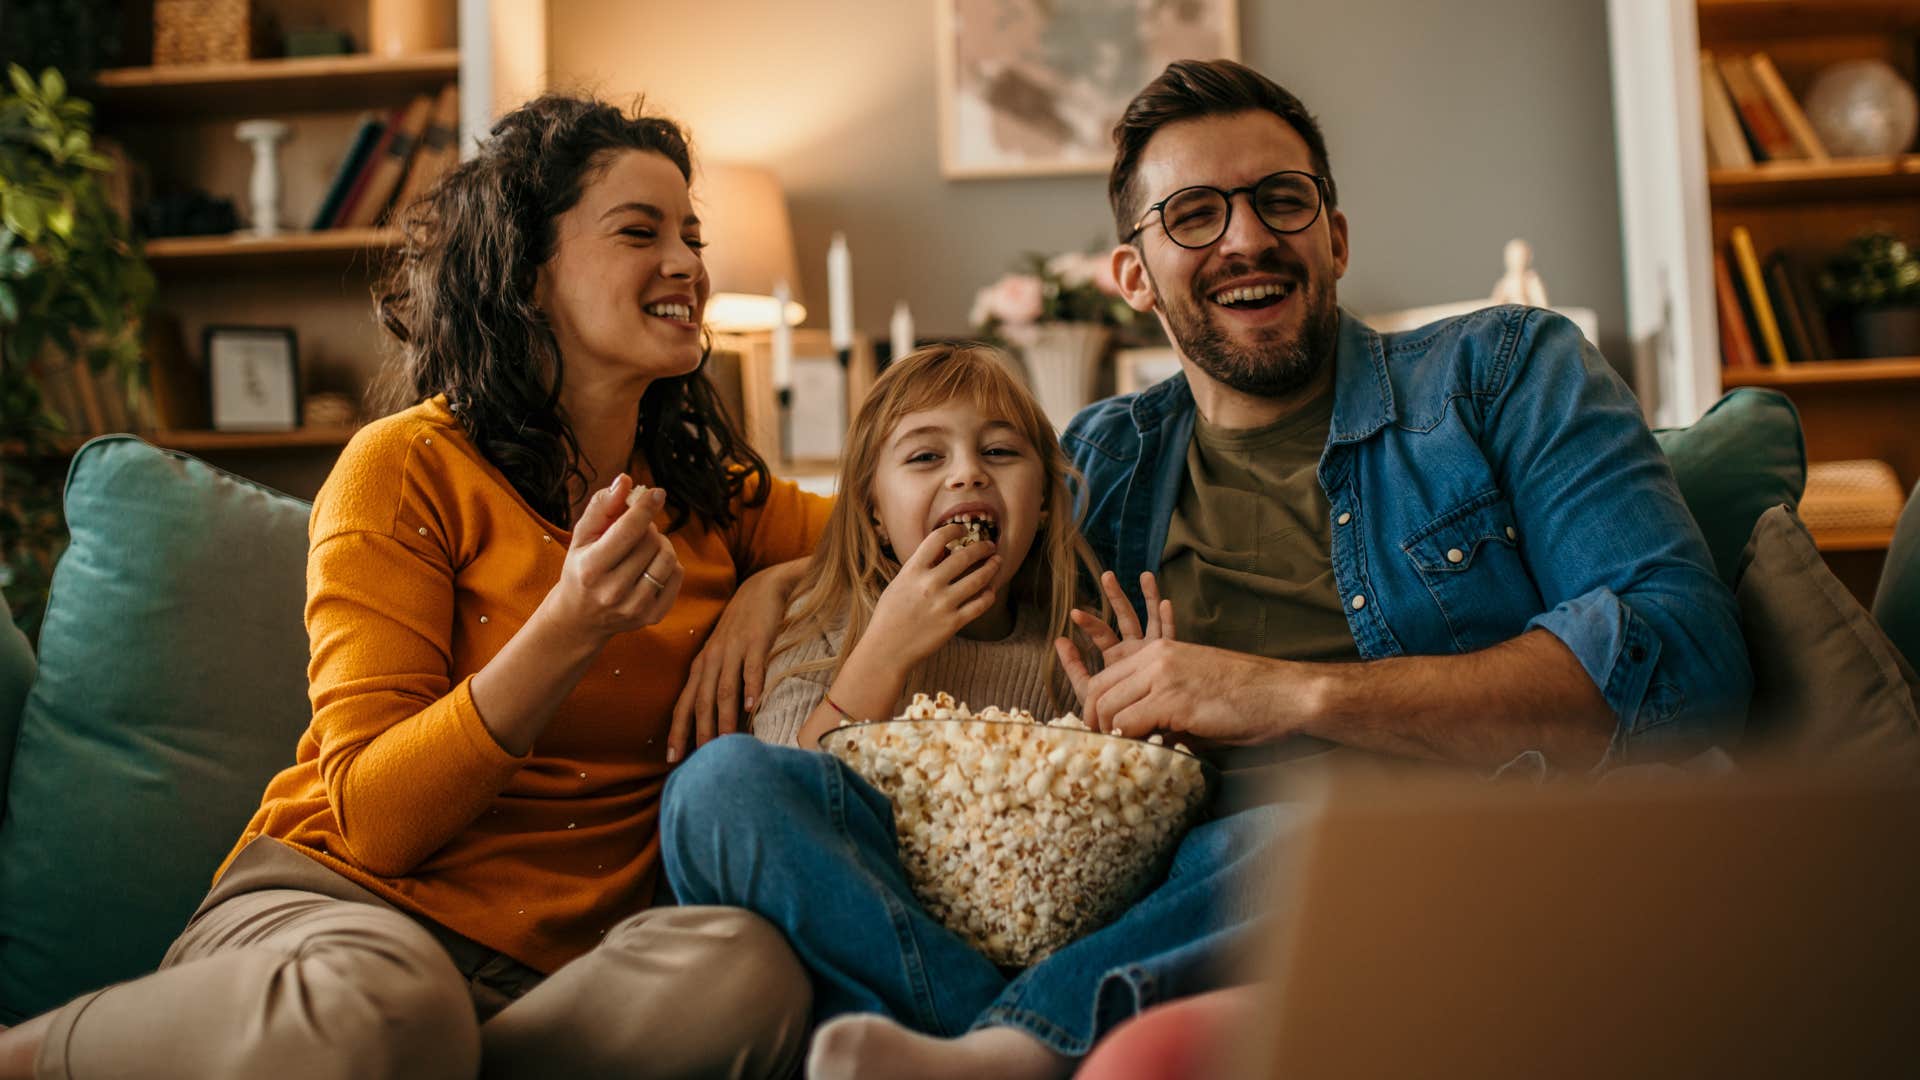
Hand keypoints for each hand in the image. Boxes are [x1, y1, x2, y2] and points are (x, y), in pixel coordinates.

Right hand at [546, 474, 682, 644]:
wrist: (581, 617)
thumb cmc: (582, 567)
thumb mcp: (582, 536)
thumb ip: (601, 506)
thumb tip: (625, 481)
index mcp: (591, 568)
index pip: (629, 531)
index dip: (646, 507)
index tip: (657, 493)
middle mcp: (613, 591)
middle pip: (650, 541)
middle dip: (647, 528)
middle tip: (636, 531)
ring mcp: (635, 607)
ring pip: (667, 557)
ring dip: (660, 544)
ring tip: (643, 547)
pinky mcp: (653, 616)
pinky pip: (677, 575)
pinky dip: (669, 563)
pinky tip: (651, 565)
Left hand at [668, 559, 804, 762]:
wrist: (761, 589)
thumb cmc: (740, 627)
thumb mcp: (722, 655)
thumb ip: (718, 683)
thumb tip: (719, 721)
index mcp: (701, 666)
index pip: (684, 703)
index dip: (677, 730)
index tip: (672, 758)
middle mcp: (712, 660)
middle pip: (702, 701)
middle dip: (699, 731)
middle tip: (700, 759)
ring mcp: (733, 650)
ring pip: (725, 688)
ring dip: (724, 716)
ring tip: (725, 741)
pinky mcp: (756, 641)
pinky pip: (752, 666)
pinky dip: (751, 686)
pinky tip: (753, 705)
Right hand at [864, 524, 1001, 667]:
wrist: (886, 650)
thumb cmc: (889, 617)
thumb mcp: (898, 584)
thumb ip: (918, 569)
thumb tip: (941, 553)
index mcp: (912, 571)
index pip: (937, 539)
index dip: (954, 529)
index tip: (962, 529)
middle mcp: (929, 584)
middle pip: (964, 556)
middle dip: (982, 548)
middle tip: (990, 546)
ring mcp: (943, 604)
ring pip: (978, 579)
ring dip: (991, 568)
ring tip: (997, 562)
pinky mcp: (953, 623)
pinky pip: (979, 605)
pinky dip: (989, 595)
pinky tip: (990, 590)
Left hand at [1054, 570, 1174, 711]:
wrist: (1156, 734)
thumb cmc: (1125, 719)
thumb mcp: (1092, 695)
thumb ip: (1077, 671)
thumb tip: (1058, 640)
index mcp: (1118, 660)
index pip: (1102, 634)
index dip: (1089, 623)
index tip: (1074, 613)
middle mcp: (1137, 653)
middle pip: (1125, 618)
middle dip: (1116, 596)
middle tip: (1107, 575)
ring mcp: (1155, 654)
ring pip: (1151, 621)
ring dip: (1148, 597)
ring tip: (1145, 575)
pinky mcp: (1171, 661)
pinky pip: (1170, 637)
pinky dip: (1167, 620)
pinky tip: (1166, 602)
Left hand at [1081, 638, 1291, 744]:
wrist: (1284, 694)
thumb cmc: (1246, 697)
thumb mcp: (1194, 687)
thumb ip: (1162, 703)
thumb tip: (1138, 735)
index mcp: (1159, 649)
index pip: (1105, 673)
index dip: (1094, 705)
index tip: (1100, 730)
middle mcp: (1155, 656)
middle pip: (1097, 688)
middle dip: (1092, 721)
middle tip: (1100, 747)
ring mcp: (1163, 676)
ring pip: (1108, 707)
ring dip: (1108, 735)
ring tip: (1120, 754)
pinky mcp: (1174, 700)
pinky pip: (1129, 723)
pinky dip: (1128, 742)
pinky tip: (1139, 754)